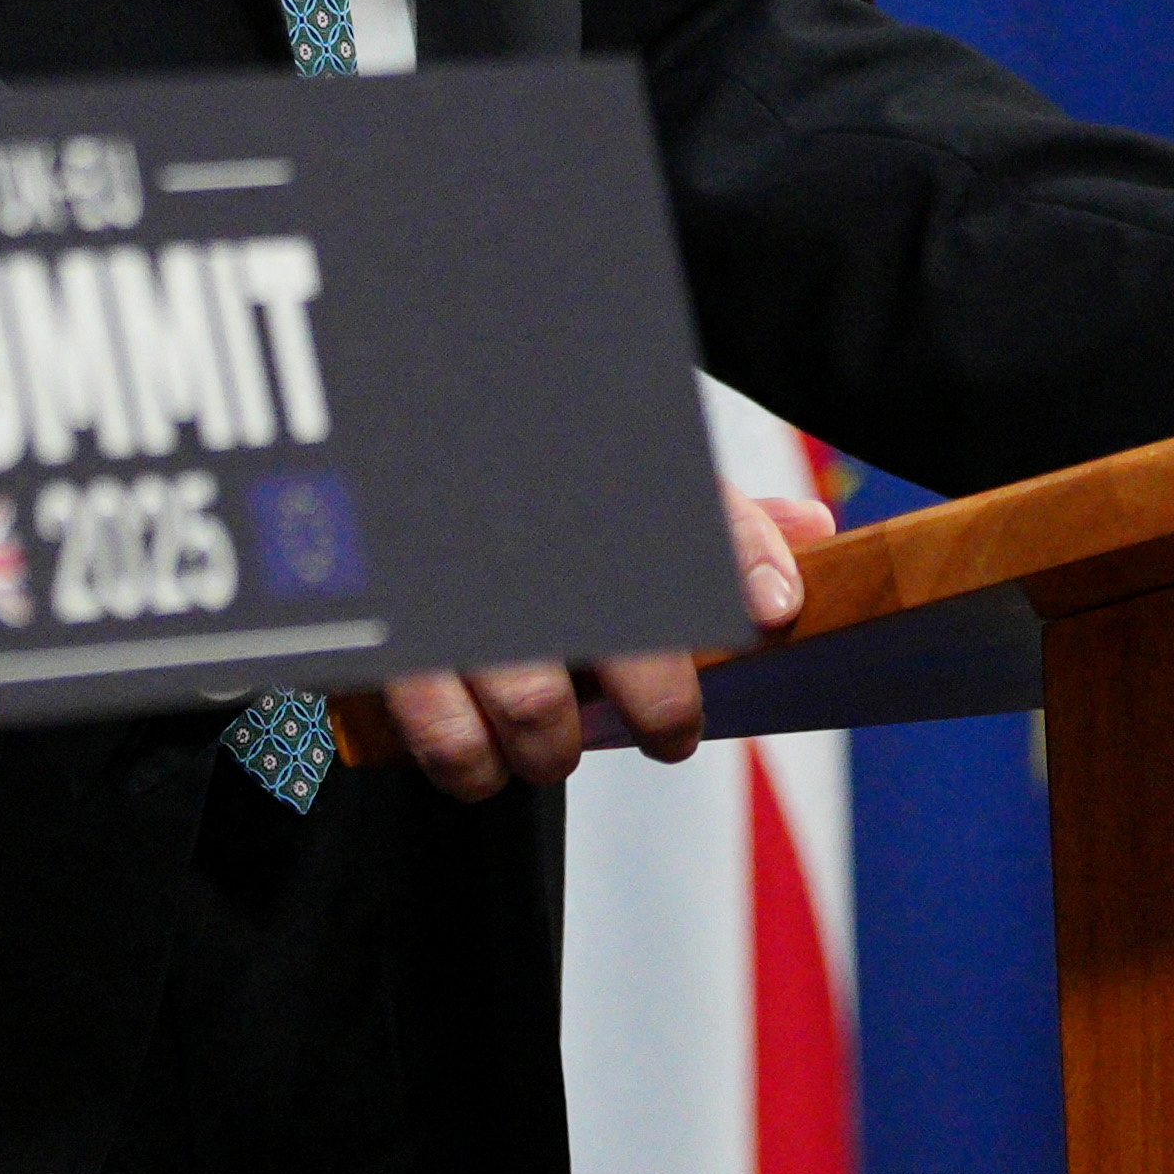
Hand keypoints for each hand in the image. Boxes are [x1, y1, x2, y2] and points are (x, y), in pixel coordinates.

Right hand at [371, 480, 823, 802]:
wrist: (361, 409)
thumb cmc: (498, 466)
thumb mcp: (602, 462)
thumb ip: (703, 510)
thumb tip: (812, 534)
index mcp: (577, 470)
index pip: (687, 517)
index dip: (740, 568)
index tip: (772, 618)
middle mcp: (517, 525)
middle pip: (623, 637)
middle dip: (663, 710)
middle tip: (670, 733)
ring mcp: (449, 584)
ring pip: (537, 711)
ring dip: (559, 750)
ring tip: (556, 747)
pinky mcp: (378, 633)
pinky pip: (440, 734)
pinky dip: (471, 764)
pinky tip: (480, 758)